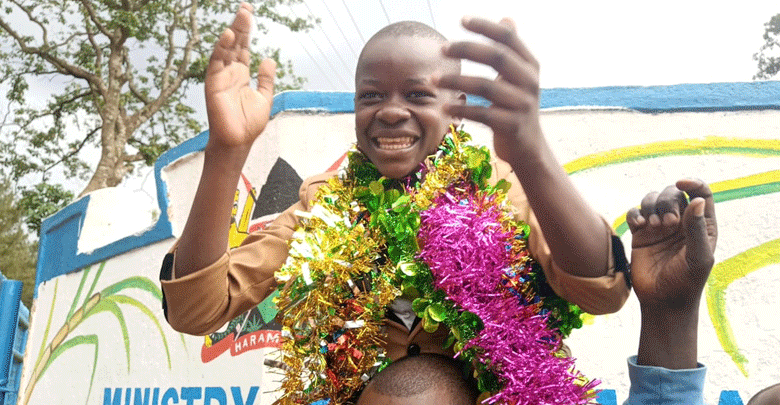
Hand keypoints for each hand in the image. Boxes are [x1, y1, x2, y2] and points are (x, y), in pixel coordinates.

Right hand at [205, 3, 275, 148]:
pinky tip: (228, 35)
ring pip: (226, 49)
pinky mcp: (214, 84)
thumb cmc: (249, 124)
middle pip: (235, 44)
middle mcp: (230, 72)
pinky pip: (216, 63)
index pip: (243, 47)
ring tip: (241, 16)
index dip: (246, 30)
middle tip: (246, 8)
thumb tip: (269, 59)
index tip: (249, 12)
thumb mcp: (264, 97)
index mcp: (242, 74)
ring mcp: (221, 77)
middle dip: (240, 26)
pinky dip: (221, 49)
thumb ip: (266, 79)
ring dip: (233, 32)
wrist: (238, 142)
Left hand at [436, 17, 542, 163]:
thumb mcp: (518, 78)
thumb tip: (507, 18)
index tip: (462, 20)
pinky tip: (445, 106)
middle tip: (442, 48)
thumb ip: (511, 51)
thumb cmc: (515, 107)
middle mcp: (529, 82)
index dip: (486, 27)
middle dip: (467, 49)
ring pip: (486, 86)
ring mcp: (522, 104)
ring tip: (433, 79)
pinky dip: (462, 108)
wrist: (528, 147)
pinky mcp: (511, 125)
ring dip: (456, 80)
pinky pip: (483, 113)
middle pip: (497, 57)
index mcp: (530, 66)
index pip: (509, 38)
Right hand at [627, 179, 717, 310]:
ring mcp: (659, 226)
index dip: (693, 183)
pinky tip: (639, 226)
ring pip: (652, 199)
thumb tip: (696, 200)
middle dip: (667, 201)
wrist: (662, 301)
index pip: (701, 194)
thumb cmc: (686, 282)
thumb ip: (696, 228)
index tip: (681, 182)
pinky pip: (635, 213)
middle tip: (668, 222)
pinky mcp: (640, 234)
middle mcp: (681, 222)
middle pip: (673, 193)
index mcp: (702, 225)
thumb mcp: (698, 256)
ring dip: (650, 206)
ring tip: (653, 226)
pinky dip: (635, 214)